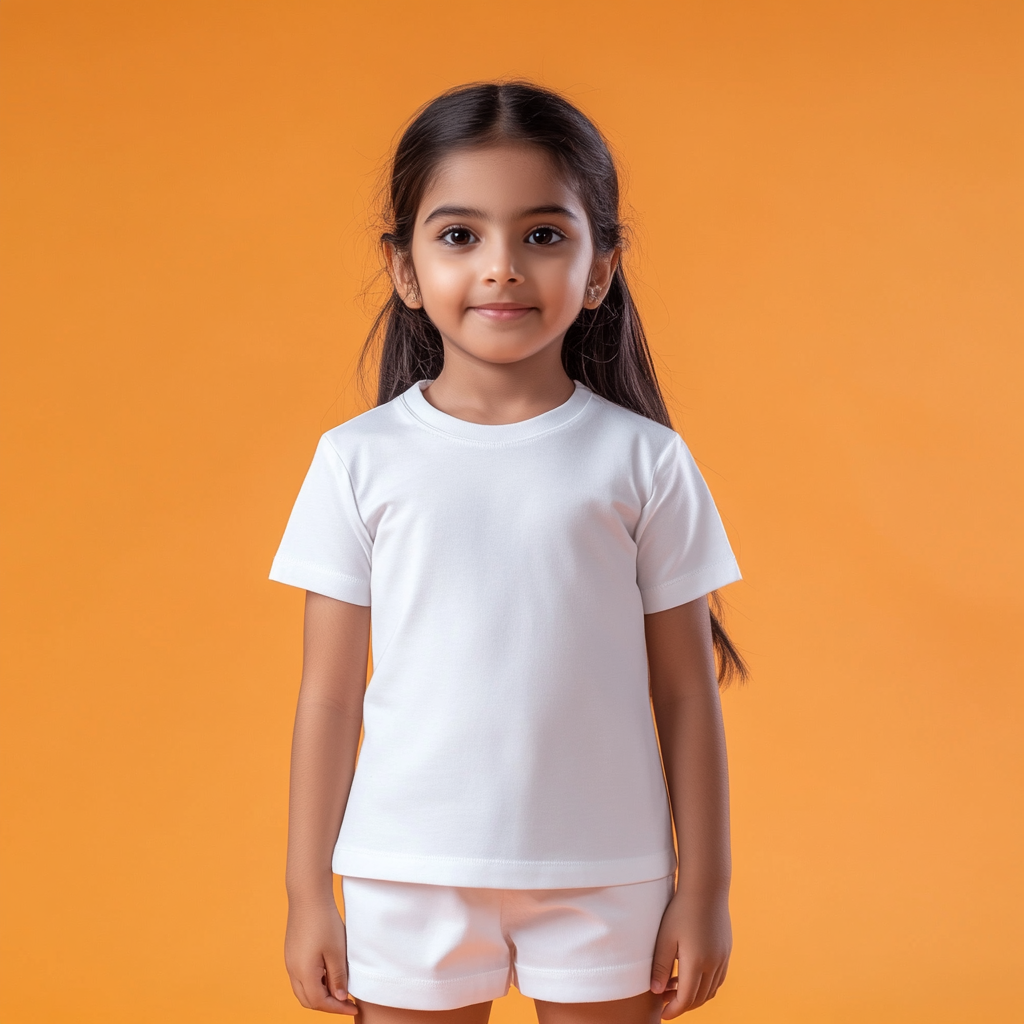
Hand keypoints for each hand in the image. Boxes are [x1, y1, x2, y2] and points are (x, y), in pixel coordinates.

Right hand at [285, 896, 358, 1014]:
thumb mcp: (337, 951)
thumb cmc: (324, 921)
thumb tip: (340, 998)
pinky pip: (300, 978)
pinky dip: (314, 983)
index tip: (354, 1007)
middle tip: (347, 1001)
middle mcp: (293, 971)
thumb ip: (338, 977)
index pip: (320, 1002)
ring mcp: (290, 962)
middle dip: (328, 1005)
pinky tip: (328, 974)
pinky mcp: (291, 953)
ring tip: (339, 989)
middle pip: (308, 1000)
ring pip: (303, 990)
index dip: (337, 1008)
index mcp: (304, 973)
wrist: (308, 896)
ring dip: (320, 995)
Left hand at [650, 892, 730, 1017]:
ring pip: (710, 990)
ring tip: (673, 987)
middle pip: (699, 998)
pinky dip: (704, 985)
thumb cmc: (681, 911)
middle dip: (682, 1004)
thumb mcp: (665, 938)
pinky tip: (690, 976)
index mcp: (696, 962)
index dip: (673, 1010)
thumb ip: (660, 966)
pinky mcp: (726, 952)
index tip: (662, 1014)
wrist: (706, 889)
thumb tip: (655, 991)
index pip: (685, 999)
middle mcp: (713, 964)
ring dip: (693, 995)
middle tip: (664, 1000)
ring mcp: (722, 958)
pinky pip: (717, 979)